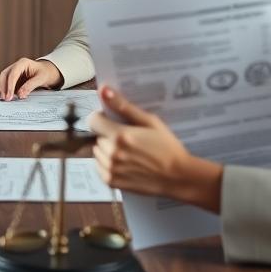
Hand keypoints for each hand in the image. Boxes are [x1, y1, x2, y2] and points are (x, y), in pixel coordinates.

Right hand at [0, 57, 61, 100]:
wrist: (48, 71)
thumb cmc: (45, 72)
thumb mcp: (41, 78)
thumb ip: (30, 86)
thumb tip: (20, 94)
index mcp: (23, 63)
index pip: (13, 74)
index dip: (10, 85)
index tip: (9, 95)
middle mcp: (16, 65)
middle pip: (5, 74)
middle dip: (3, 87)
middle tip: (5, 98)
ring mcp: (13, 70)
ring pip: (1, 77)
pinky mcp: (11, 77)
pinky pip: (2, 80)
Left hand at [88, 86, 222, 211]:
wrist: (177, 177)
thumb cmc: (167, 147)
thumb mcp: (150, 121)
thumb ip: (123, 106)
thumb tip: (103, 89)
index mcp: (119, 135)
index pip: (93, 121)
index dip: (102, 118)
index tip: (114, 121)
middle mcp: (112, 153)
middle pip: (98, 136)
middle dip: (108, 135)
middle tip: (128, 139)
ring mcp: (110, 169)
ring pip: (97, 152)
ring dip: (107, 149)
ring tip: (129, 152)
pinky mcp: (111, 182)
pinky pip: (100, 167)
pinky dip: (108, 164)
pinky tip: (126, 163)